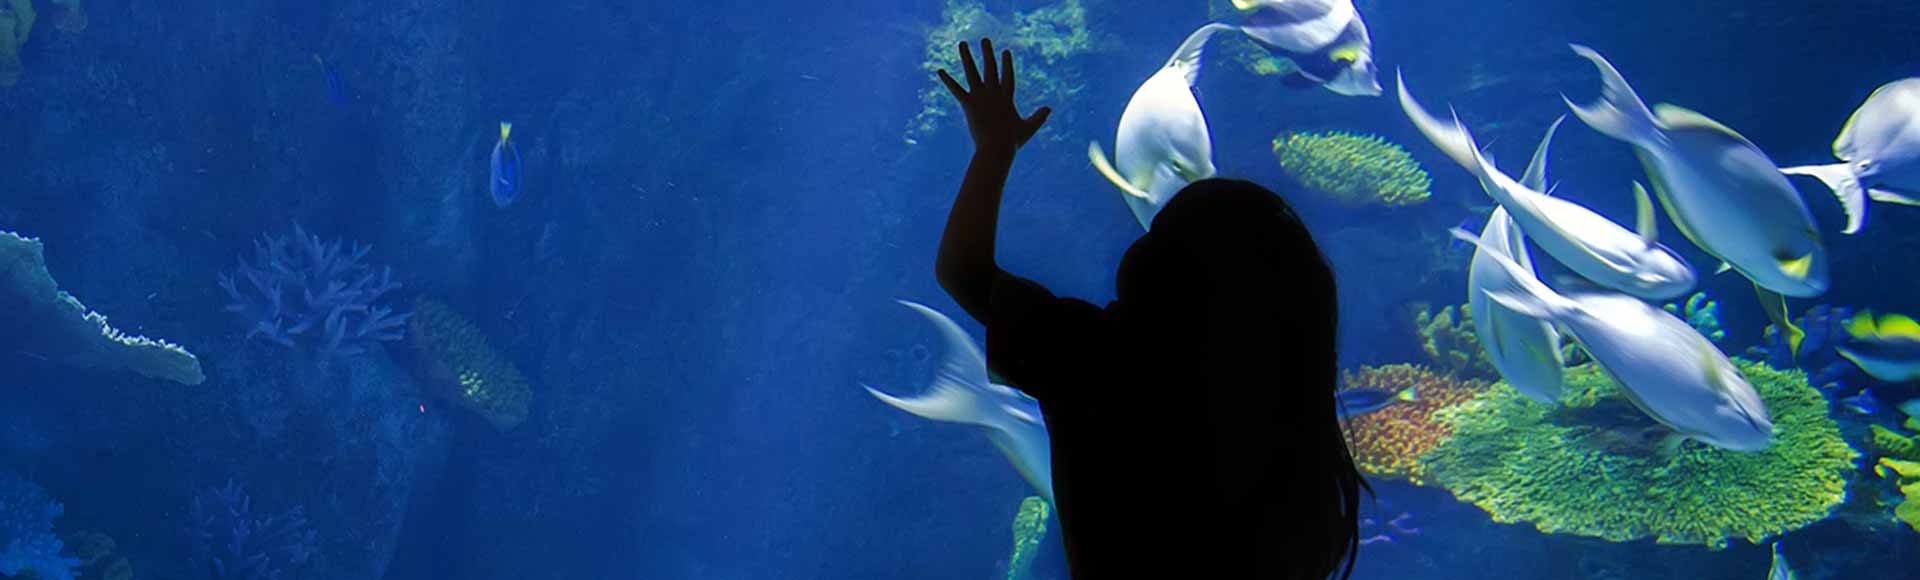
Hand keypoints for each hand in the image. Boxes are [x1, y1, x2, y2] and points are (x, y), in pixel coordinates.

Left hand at [938, 38, 1051, 157]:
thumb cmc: (1012, 141)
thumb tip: (1049, 109)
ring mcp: (980, 97)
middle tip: (985, 40)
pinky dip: (948, 80)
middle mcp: (993, 93)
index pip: (1007, 76)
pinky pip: (956, 90)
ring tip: (962, 44)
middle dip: (988, 53)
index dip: (1006, 64)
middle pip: (990, 68)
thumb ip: (1039, 117)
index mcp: (1007, 97)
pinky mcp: (968, 104)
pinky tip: (940, 70)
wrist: (996, 148)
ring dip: (966, 57)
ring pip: (972, 72)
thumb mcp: (1028, 128)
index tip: (1005, 52)